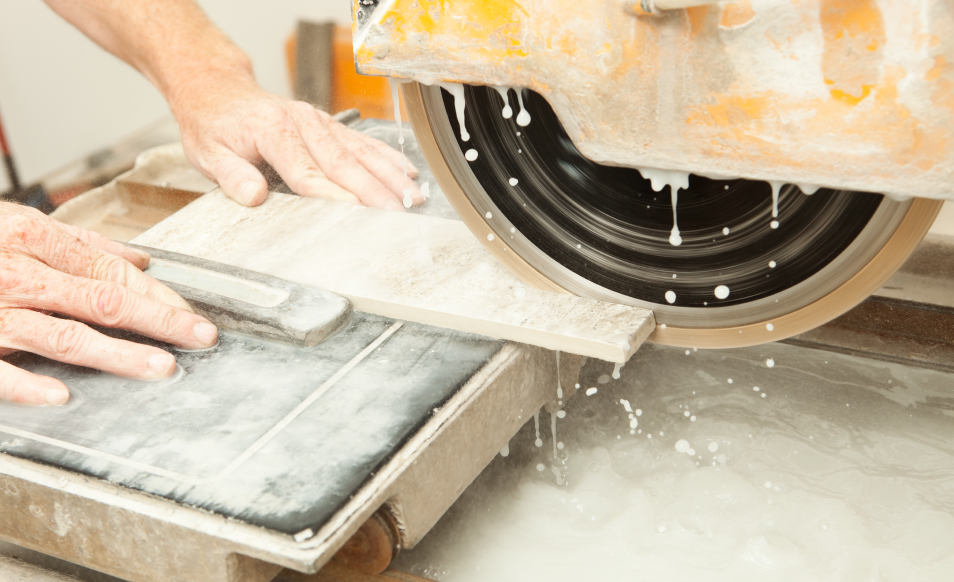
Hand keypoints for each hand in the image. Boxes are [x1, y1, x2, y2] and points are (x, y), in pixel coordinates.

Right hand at [0, 203, 217, 405]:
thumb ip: (82, 244)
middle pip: (102, 300)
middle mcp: (19, 273)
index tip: (195, 314)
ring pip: (64, 335)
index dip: (160, 295)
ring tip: (159, 367)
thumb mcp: (20, 225)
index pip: (112, 272)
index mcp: (35, 239)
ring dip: (116, 353)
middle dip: (158, 320)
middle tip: (200, 337)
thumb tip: (141, 259)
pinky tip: (61, 395)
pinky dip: (26, 383)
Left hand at [175, 82, 423, 209]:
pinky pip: (364, 142)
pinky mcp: (329, 125)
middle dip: (374, 190)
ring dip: (389, 176)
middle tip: (398, 213)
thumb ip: (232, 175)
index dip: (333, 196)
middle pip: (344, 163)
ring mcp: (320, 122)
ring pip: (361, 152)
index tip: (356, 215)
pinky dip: (387, 158)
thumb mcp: (208, 152)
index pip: (308, 172)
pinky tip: (408, 173)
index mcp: (274, 132)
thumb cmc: (216, 125)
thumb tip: (253, 195)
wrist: (220, 93)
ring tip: (413, 198)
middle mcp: (303, 123)